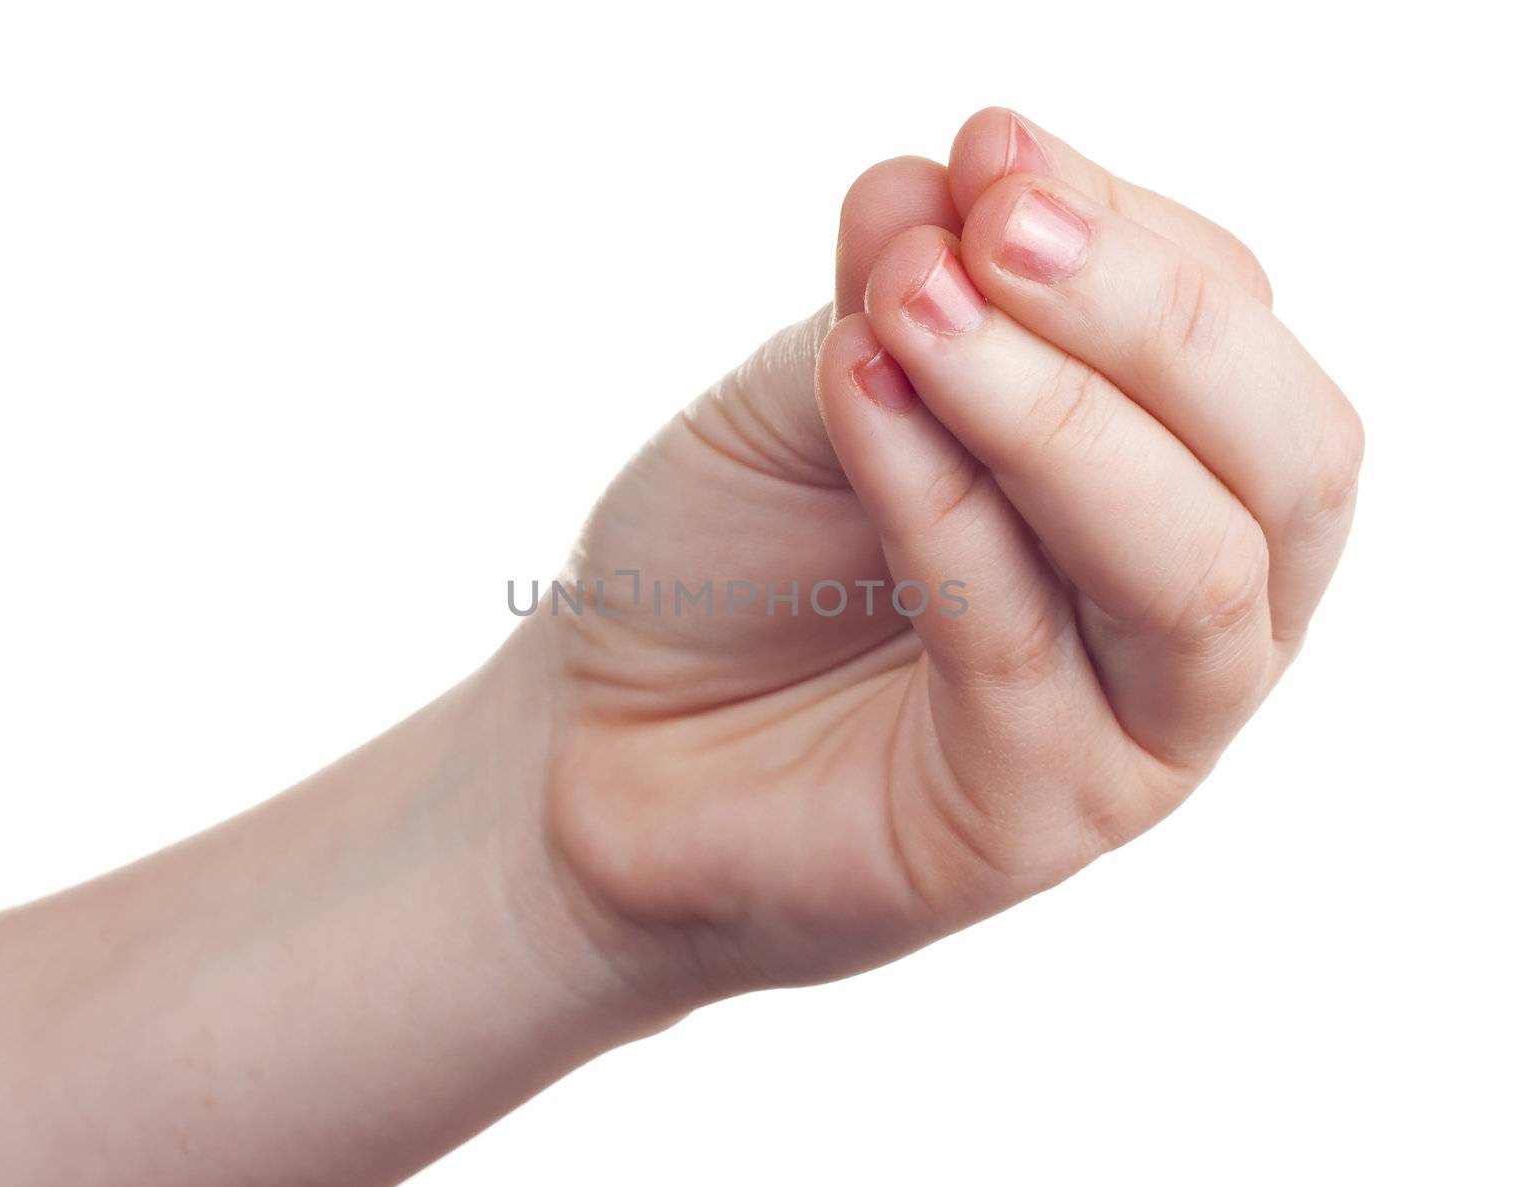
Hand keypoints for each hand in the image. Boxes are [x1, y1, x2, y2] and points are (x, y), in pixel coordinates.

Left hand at [527, 109, 1361, 1005]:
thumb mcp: (815, 394)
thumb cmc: (730, 564)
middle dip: (1149, 314)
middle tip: (1001, 218)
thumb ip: (898, 301)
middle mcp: (1197, 613)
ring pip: (1187, 564)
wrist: (606, 740)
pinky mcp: (1035, 819)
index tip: (989, 149)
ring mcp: (1132, 732)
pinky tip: (856, 394)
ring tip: (918, 299)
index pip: (1233, 334)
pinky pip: (1015, 641)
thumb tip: (949, 178)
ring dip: (1057, 408)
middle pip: (1285, 458)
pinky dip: (939, 500)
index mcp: (1177, 485)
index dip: (1127, 229)